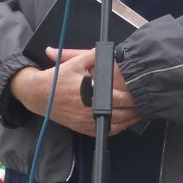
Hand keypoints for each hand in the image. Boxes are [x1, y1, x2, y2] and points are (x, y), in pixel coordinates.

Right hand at [9, 48, 138, 135]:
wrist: (38, 95)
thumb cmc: (57, 79)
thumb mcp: (75, 63)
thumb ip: (93, 55)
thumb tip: (110, 51)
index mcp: (91, 95)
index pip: (118, 99)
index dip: (132, 98)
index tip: (140, 94)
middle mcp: (90, 111)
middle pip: (120, 115)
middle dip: (134, 111)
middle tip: (144, 105)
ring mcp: (86, 122)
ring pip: (114, 126)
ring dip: (128, 121)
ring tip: (138, 114)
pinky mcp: (82, 128)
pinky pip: (103, 131)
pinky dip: (116, 128)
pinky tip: (123, 122)